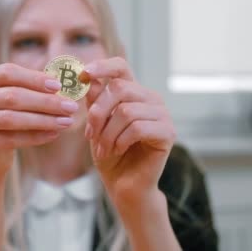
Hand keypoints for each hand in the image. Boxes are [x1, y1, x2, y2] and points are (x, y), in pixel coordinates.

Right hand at [0, 63, 77, 185]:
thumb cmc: (6, 121)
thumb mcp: (15, 100)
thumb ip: (32, 88)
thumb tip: (63, 80)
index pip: (7, 72)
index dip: (34, 79)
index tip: (59, 87)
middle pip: (11, 96)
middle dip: (44, 102)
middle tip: (70, 107)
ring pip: (10, 118)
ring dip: (43, 120)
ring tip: (66, 122)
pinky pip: (9, 139)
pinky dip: (34, 137)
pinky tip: (53, 134)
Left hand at [82, 57, 175, 202]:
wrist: (124, 185)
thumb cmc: (110, 153)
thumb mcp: (95, 125)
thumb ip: (94, 101)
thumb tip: (87, 76)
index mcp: (133, 93)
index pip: (121, 67)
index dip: (102, 66)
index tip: (84, 73)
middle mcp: (150, 99)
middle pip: (119, 89)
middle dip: (98, 113)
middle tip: (89, 134)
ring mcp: (162, 114)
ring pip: (126, 111)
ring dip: (107, 133)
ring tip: (103, 148)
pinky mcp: (168, 132)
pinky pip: (138, 128)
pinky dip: (121, 141)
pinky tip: (118, 150)